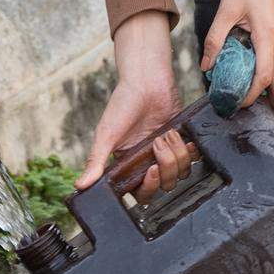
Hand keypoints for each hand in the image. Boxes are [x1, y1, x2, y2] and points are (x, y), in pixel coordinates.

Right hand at [75, 10, 196, 201]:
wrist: (146, 80)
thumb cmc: (122, 104)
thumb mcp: (106, 134)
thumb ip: (95, 161)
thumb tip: (79, 186)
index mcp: (128, 165)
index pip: (142, 193)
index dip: (149, 188)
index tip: (151, 171)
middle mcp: (147, 162)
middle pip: (164, 185)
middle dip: (166, 168)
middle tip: (158, 144)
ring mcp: (166, 152)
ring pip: (181, 173)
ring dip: (177, 154)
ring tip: (167, 134)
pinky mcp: (181, 141)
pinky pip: (193, 159)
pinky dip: (190, 150)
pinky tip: (182, 137)